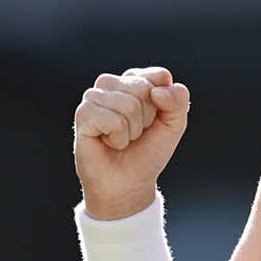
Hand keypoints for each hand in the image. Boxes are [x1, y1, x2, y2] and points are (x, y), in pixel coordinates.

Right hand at [74, 66, 189, 217]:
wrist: (128, 183)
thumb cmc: (148, 152)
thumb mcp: (174, 125)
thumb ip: (178, 101)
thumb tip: (156, 92)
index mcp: (133, 80)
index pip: (160, 76)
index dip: (165, 105)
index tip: (152, 122)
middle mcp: (110, 83)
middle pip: (145, 89)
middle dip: (147, 119)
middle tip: (135, 134)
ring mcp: (93, 97)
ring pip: (129, 105)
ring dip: (132, 131)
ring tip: (121, 139)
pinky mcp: (82, 114)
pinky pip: (114, 121)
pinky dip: (119, 139)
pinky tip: (108, 142)